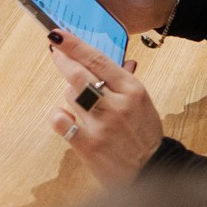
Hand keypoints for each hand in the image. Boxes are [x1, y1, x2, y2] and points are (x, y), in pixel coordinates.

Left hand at [46, 27, 162, 184]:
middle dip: (62, 60)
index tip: (58, 34)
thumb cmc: (144, 136)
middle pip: (79, 73)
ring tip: (80, 105)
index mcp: (132, 89)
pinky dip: (59, 116)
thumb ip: (127, 81)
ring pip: (69, 95)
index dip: (74, 45)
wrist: (152, 171)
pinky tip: (68, 119)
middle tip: (54, 52)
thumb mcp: (142, 104)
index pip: (98, 59)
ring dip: (69, 95)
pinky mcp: (88, 144)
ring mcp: (101, 124)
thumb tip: (124, 61)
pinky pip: (60, 120)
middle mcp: (117, 104)